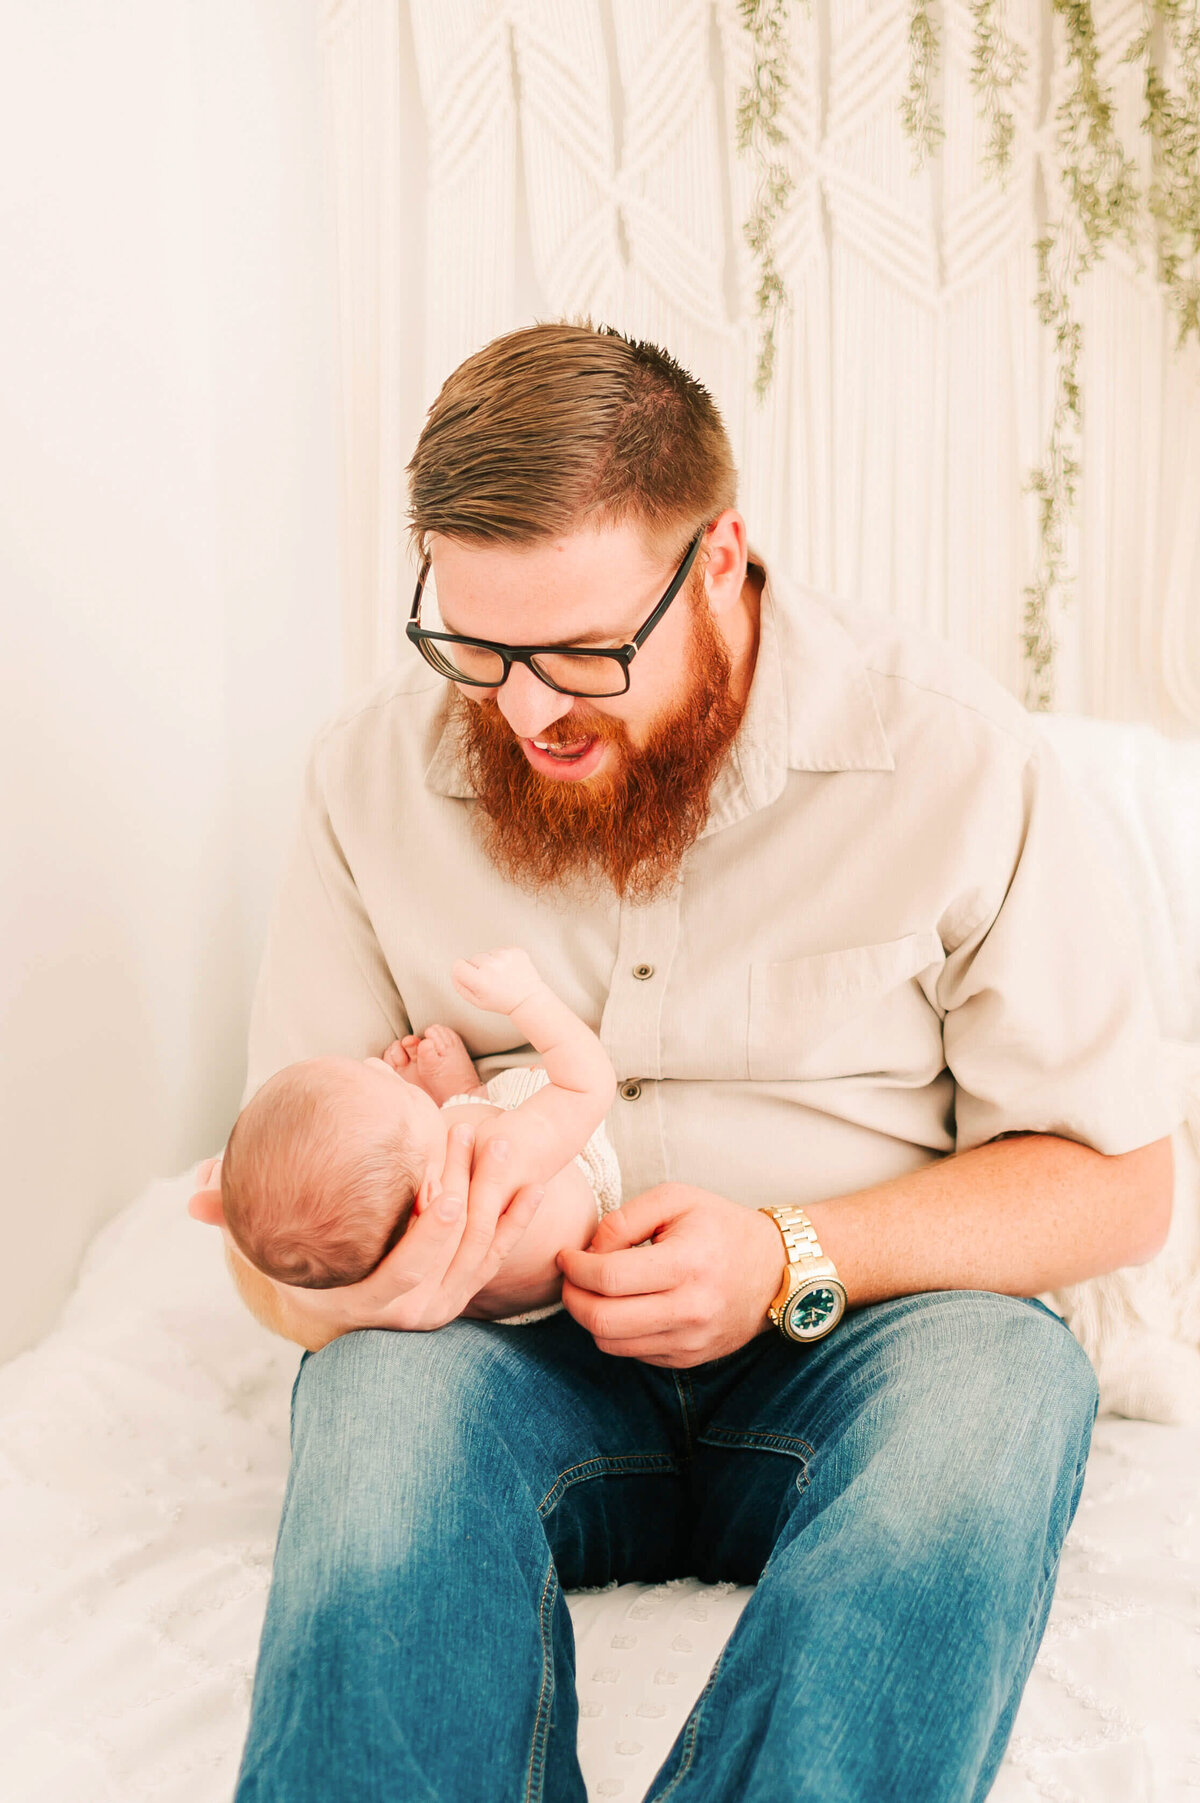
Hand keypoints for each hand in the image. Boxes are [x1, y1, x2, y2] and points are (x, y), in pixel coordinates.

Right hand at [187, 1130, 545, 1346]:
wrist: (340, 1301)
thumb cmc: (302, 1261)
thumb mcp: (271, 1242)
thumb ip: (236, 1213)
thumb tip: (194, 1195)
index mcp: (366, 1305)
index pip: (411, 1265)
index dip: (431, 1223)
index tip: (437, 1171)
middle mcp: (413, 1314)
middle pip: (458, 1251)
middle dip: (472, 1191)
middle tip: (475, 1131)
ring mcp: (446, 1306)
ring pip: (486, 1249)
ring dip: (499, 1192)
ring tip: (501, 1134)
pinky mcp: (470, 1290)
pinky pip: (503, 1252)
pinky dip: (521, 1215)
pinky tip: (534, 1176)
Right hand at [452, 947, 542, 1015]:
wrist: (528, 998)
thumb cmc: (503, 1002)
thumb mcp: (477, 1002)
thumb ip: (460, 986)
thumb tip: (455, 971)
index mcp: (481, 980)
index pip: (457, 965)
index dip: (462, 971)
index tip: (470, 977)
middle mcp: (492, 966)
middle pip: (473, 958)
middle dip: (478, 968)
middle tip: (491, 980)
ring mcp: (505, 956)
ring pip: (487, 953)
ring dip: (491, 962)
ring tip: (501, 975)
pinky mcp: (515, 950)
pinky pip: (500, 949)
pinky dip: (503, 958)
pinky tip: (509, 970)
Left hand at [556, 1185, 785, 1367]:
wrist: (775, 1269)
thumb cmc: (721, 1226)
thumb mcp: (676, 1199)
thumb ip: (624, 1219)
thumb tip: (588, 1253)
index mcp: (687, 1263)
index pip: (609, 1277)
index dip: (575, 1267)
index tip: (567, 1256)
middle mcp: (690, 1309)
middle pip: (603, 1320)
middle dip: (572, 1297)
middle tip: (570, 1277)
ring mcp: (690, 1340)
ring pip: (610, 1343)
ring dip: (589, 1317)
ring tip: (593, 1290)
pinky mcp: (688, 1359)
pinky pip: (632, 1353)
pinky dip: (616, 1332)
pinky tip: (625, 1305)